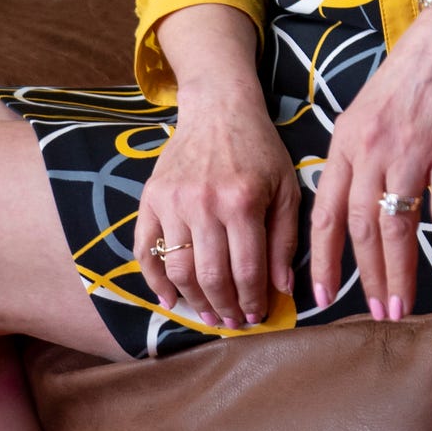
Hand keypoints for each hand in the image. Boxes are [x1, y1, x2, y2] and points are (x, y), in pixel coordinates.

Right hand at [134, 86, 299, 328]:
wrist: (219, 108)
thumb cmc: (260, 149)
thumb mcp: (286, 188)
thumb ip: (285, 239)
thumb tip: (280, 289)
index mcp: (243, 201)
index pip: (246, 270)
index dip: (251, 301)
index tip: (255, 317)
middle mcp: (204, 203)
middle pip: (210, 275)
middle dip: (223, 307)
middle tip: (232, 321)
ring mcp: (173, 201)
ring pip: (178, 268)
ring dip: (192, 299)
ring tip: (207, 313)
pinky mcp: (151, 197)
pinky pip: (145, 249)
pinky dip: (154, 280)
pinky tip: (168, 298)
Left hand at [309, 0, 431, 318]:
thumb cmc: (417, 66)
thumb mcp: (370, 105)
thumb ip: (360, 150)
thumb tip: (355, 198)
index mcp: (346, 138)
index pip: (324, 209)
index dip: (321, 257)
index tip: (319, 294)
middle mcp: (372, 146)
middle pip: (360, 226)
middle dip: (366, 275)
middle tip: (378, 311)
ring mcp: (412, 147)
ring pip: (397, 224)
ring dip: (399, 270)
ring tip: (402, 305)